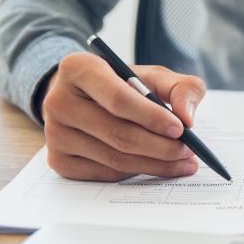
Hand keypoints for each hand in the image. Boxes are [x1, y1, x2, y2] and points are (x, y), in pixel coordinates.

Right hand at [42, 52, 205, 180]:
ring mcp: (54, 134)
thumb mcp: (153, 76)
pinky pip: (107, 174)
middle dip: (161, 147)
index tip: (181, 129)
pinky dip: (137, 173)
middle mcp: (58, 101)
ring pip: (115, 159)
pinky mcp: (59, 161)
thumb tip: (188, 117)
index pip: (118, 99)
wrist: (85, 99)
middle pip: (118, 134)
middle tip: (189, 151)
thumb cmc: (124, 85)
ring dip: (156, 164)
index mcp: (78, 69)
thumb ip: (181, 87)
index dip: (152, 117)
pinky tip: (157, 166)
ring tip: (183, 161)